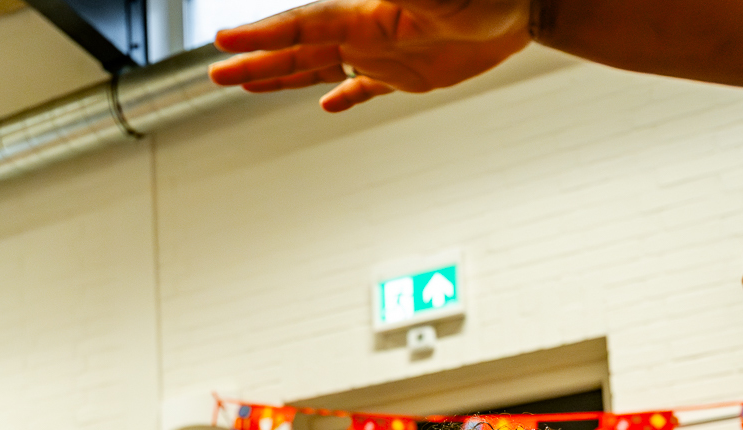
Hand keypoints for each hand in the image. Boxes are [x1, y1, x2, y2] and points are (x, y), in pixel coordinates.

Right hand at [211, 0, 530, 111]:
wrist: (528, 6)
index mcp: (366, 14)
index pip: (302, 26)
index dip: (262, 34)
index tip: (222, 40)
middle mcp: (367, 32)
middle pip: (299, 50)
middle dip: (256, 60)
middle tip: (214, 74)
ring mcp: (386, 53)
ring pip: (321, 67)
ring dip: (283, 76)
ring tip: (245, 85)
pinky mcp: (412, 74)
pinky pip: (367, 88)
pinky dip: (345, 96)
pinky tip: (327, 107)